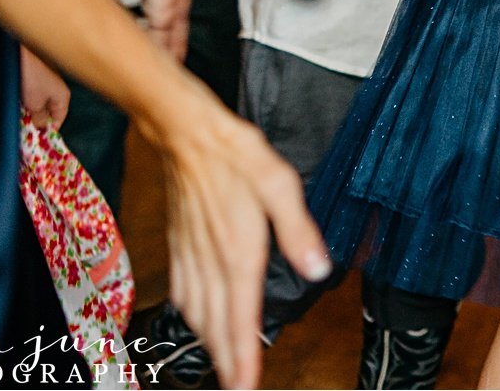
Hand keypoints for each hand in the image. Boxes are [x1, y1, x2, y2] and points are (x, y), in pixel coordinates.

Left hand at [19, 47, 69, 128]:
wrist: (20, 54)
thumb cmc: (32, 79)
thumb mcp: (35, 104)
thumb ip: (40, 118)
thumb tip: (41, 126)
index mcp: (63, 97)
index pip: (59, 119)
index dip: (49, 130)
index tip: (38, 141)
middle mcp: (56, 89)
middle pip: (48, 111)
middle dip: (37, 121)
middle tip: (25, 132)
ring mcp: (45, 82)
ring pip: (38, 103)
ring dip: (29, 112)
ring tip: (18, 120)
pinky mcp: (34, 77)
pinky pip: (31, 95)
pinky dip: (24, 102)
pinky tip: (15, 106)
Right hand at [143, 85, 329, 390]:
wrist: (185, 133)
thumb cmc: (235, 155)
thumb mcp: (280, 184)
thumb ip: (299, 231)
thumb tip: (320, 269)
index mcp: (238, 252)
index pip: (241, 317)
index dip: (244, 356)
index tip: (247, 386)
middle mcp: (211, 262)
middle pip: (217, 326)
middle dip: (226, 362)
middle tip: (236, 389)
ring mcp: (191, 256)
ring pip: (198, 315)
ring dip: (209, 344)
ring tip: (223, 367)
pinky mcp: (179, 246)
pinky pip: (184, 294)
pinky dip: (193, 318)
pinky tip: (199, 322)